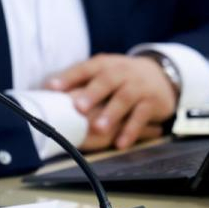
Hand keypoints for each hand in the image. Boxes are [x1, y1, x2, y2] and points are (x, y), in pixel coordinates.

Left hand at [48, 53, 178, 149]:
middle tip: (78, 108)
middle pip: (106, 81)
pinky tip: (120, 143)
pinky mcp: (152, 102)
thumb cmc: (120, 76)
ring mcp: (138, 86)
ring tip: (98, 129)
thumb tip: (45, 93)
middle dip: (91, 94)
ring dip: (111, 114)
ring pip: (124, 98)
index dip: (68, 77)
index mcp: (104, 64)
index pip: (84, 68)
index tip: (51, 88)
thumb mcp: (103, 72)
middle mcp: (121, 72)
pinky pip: (141, 116)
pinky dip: (131, 130)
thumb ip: (80, 81)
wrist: (162, 74)